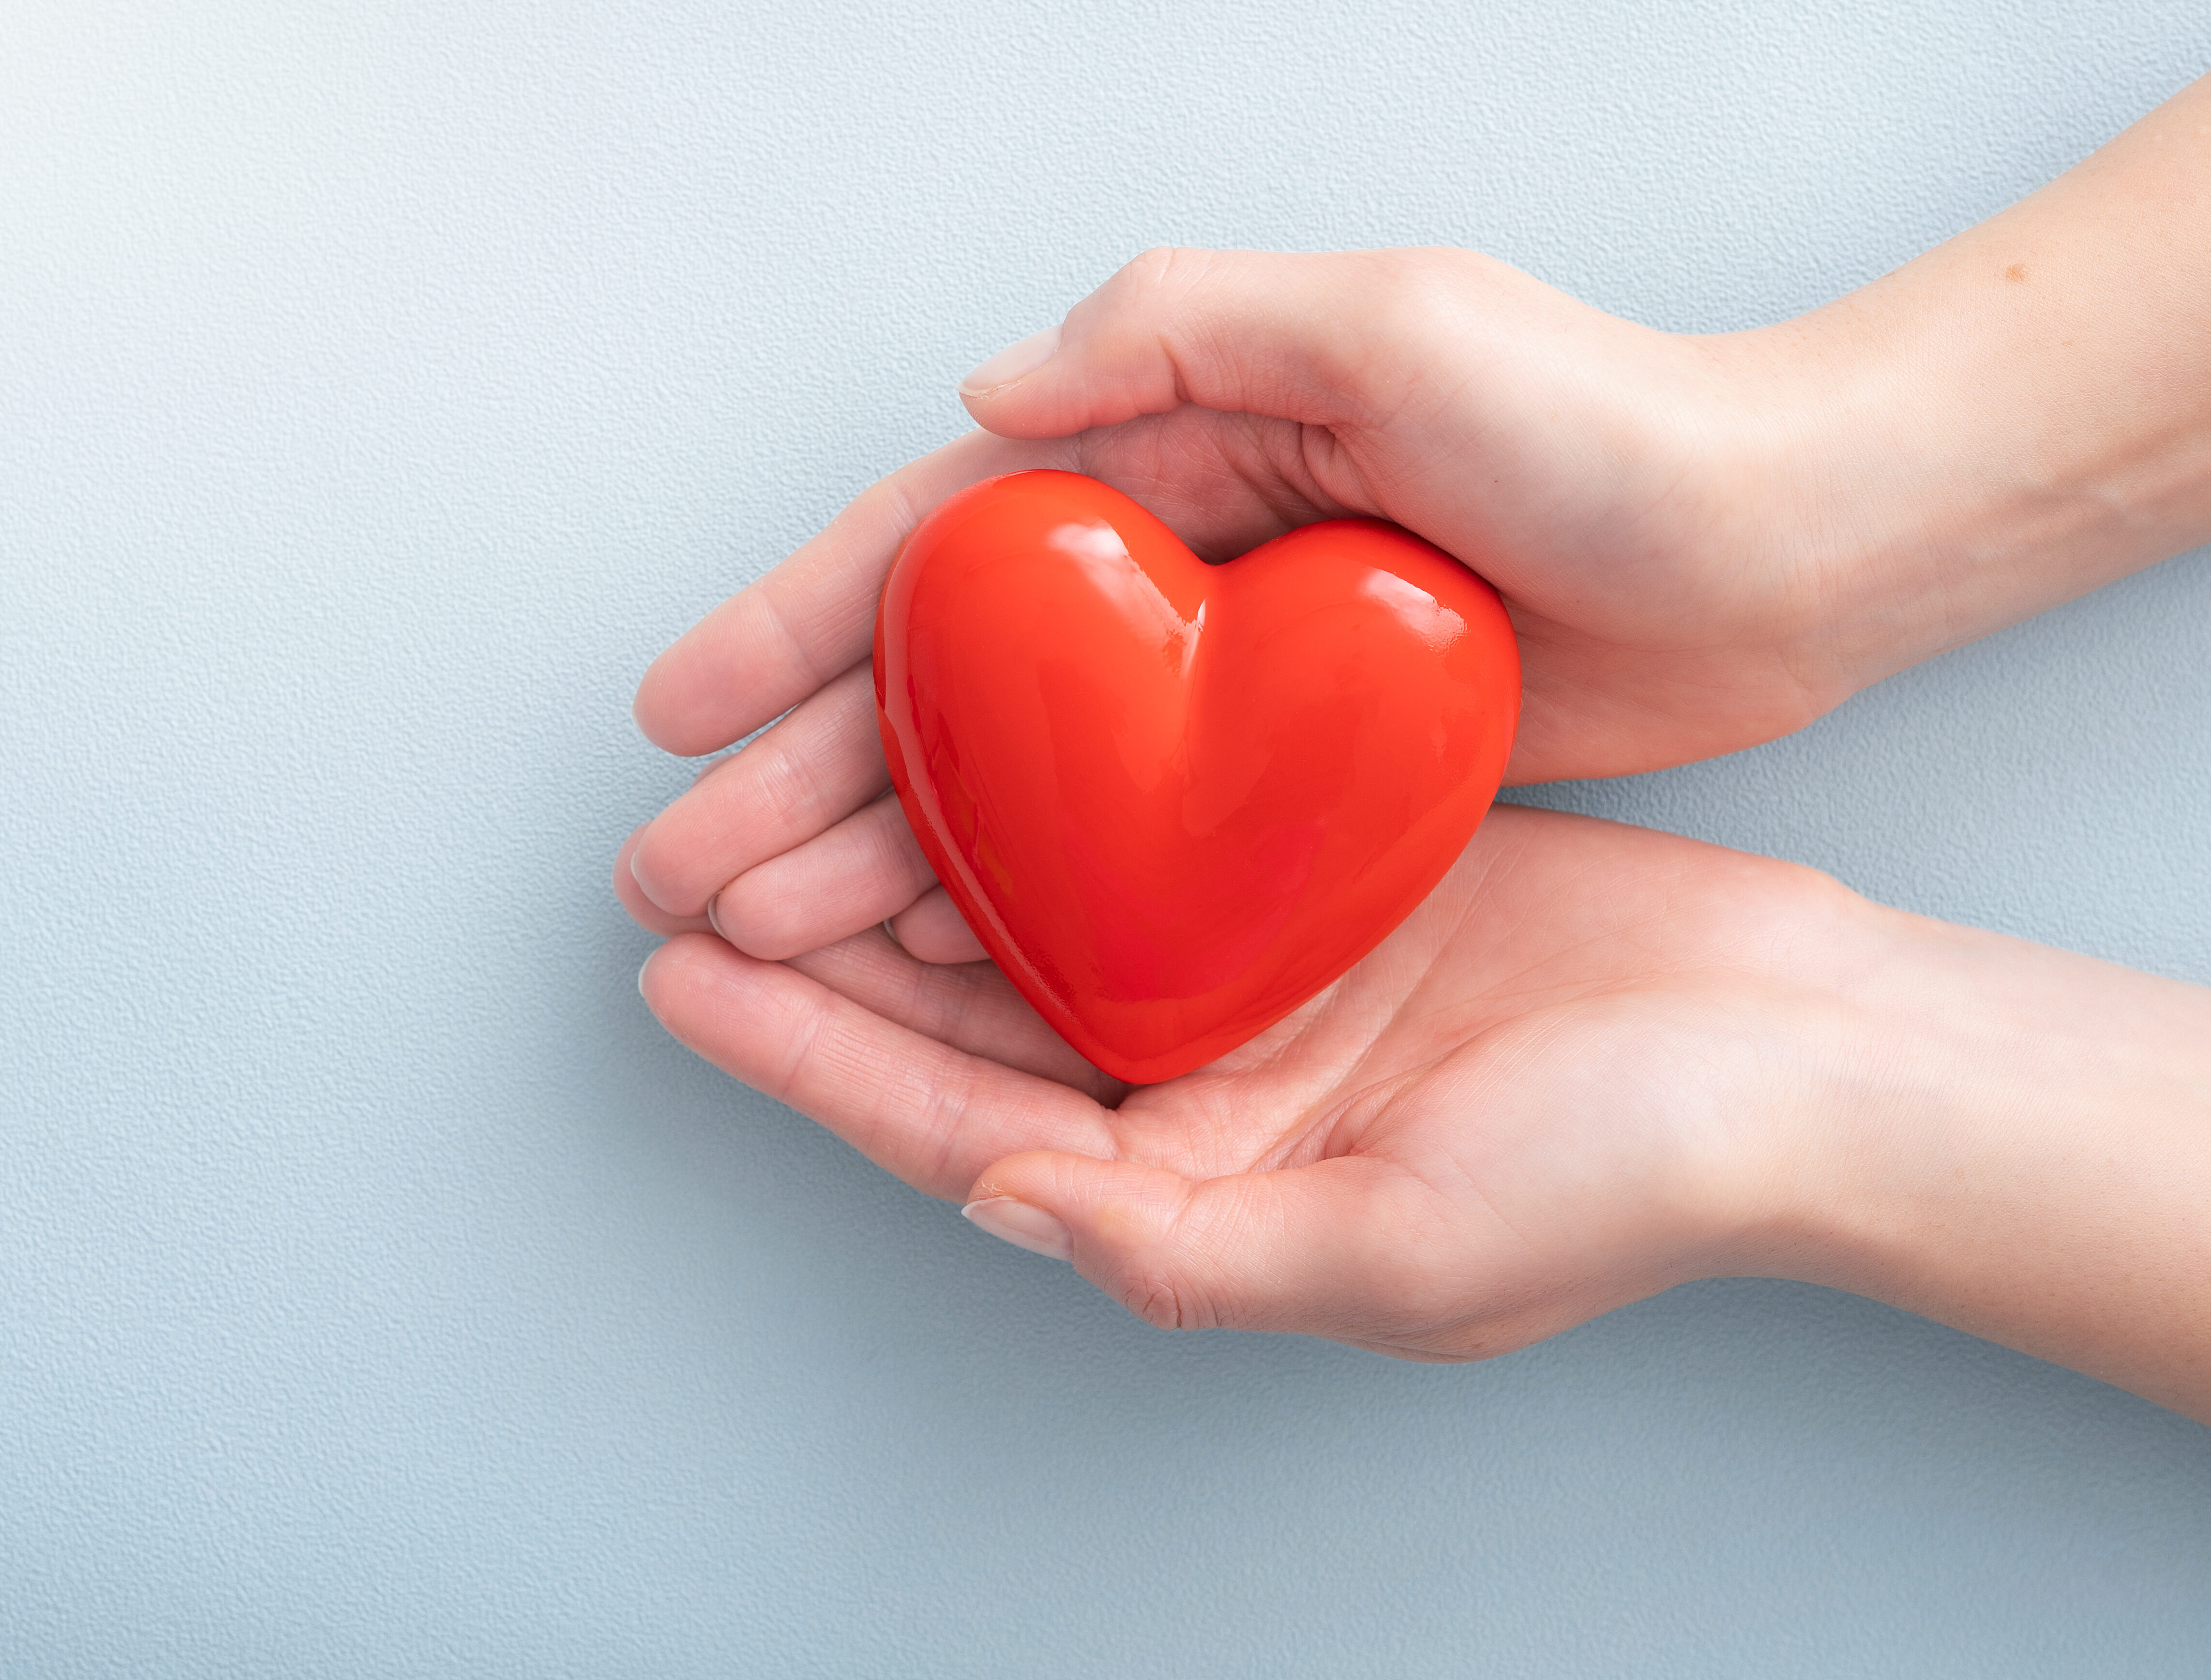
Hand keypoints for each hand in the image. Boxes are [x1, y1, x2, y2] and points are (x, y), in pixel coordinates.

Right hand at [624, 70, 2210, 946]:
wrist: (1778, 546)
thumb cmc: (1606, 424)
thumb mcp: (1395, 319)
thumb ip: (1182, 332)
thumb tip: (992, 400)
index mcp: (1173, 454)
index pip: (936, 550)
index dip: (794, 630)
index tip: (679, 716)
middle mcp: (1178, 574)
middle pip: (947, 690)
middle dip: (802, 777)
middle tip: (685, 877)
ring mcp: (1228, 687)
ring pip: (1015, 786)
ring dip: (886, 859)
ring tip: (773, 940)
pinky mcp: (1299, 779)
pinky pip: (1122, 848)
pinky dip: (1029, 900)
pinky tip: (949, 956)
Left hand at [638, 804, 2210, 1420]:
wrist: (1805, 1055)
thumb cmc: (1631, 1177)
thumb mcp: (1395, 1253)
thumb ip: (1180, 1246)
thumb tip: (999, 1200)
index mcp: (1201, 1194)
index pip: (952, 1126)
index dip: (808, 1058)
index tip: (682, 984)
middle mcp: (1211, 1093)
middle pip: (966, 1019)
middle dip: (821, 953)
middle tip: (686, 874)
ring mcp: (1265, 981)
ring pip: (1042, 916)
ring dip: (918, 860)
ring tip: (789, 798)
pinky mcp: (1328, 884)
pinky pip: (1156, 833)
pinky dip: (1061, 793)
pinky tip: (981, 740)